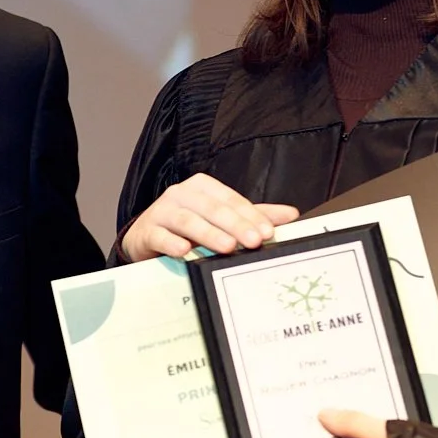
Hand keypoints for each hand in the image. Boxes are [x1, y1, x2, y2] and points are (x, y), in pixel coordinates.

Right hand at [120, 173, 299, 261]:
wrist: (146, 238)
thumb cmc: (187, 226)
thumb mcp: (221, 218)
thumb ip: (253, 215)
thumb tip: (291, 214)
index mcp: (203, 187)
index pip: (231, 200)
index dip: (251, 215)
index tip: (267, 232)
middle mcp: (182, 194)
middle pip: (212, 208)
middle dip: (235, 225)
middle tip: (253, 241)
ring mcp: (162, 211)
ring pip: (187, 220)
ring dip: (208, 233)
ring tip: (226, 246)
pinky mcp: (146, 231)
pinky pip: (159, 236)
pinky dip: (171, 243)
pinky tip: (183, 250)